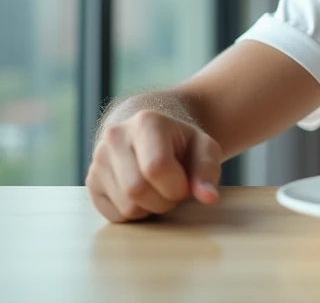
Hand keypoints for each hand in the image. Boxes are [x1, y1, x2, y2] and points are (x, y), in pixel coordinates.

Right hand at [86, 110, 221, 222]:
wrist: (151, 135)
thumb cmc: (181, 143)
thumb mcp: (204, 148)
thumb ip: (208, 170)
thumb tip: (209, 198)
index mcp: (146, 122)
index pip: (157, 168)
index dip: (178, 186)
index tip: (187, 183)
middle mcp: (115, 137)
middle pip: (136, 190)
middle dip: (165, 200)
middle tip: (175, 189)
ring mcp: (98, 159)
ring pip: (126, 207)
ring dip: (150, 208)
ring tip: (159, 190)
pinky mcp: (91, 181)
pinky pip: (113, 215)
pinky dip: (134, 214)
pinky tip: (143, 195)